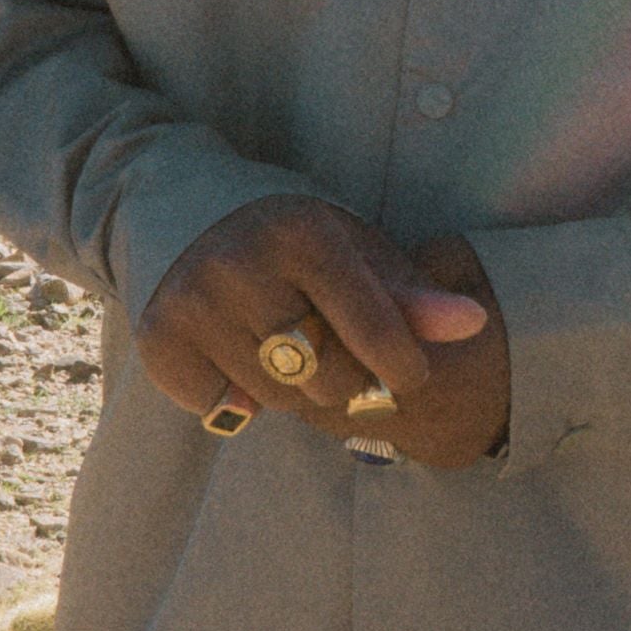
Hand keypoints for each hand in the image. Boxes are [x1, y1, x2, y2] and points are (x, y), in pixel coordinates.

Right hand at [142, 198, 501, 468]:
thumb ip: (413, 297)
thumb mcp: (357, 255)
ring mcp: (193, 300)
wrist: (194, 221)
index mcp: (304, 233)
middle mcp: (241, 261)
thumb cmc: (299, 248)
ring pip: (276, 398)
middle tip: (336, 355)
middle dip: (346, 379)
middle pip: (327, 377)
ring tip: (289, 351)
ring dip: (294, 391)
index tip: (408, 373)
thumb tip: (471, 325)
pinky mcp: (159, 338)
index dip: (404, 368)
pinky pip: (221, 408)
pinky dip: (238, 400)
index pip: (377, 333)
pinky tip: (240, 359)